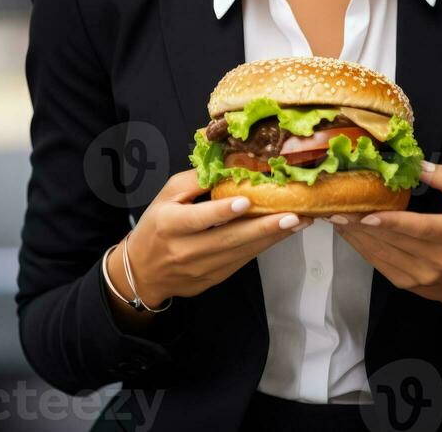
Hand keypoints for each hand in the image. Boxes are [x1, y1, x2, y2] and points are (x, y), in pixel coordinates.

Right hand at [119, 170, 312, 305]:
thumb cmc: (156, 226)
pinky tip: (282, 233)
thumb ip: (195, 180)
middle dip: (264, 227)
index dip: (222, 211)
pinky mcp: (214, 279)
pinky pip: (243, 261)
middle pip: (229, 239)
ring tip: (299, 221)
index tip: (247, 201)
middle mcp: (186, 250)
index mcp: (170, 224)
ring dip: (273, 237)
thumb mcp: (166, 195)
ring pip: (242, 252)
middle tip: (294, 214)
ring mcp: (202, 268)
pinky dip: (264, 246)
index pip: (198, 219)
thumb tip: (227, 162)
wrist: (142, 273)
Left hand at [325, 161, 441, 318]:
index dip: (392, 222)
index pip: (419, 228)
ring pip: (380, 253)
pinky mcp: (405, 283)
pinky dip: (360, 246)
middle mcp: (436, 260)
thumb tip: (418, 164)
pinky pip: (378, 263)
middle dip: (361, 223)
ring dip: (355, 234)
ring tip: (334, 214)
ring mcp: (418, 275)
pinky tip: (347, 230)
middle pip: (393, 239)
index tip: (367, 214)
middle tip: (336, 205)